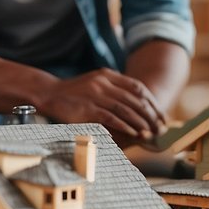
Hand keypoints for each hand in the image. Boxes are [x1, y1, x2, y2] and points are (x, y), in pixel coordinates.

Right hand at [36, 69, 164, 142]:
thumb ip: (114, 89)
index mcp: (108, 75)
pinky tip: (134, 133)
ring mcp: (95, 95)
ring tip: (150, 132)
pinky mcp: (87, 109)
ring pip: (125, 109)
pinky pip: (111, 118)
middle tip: (159, 127)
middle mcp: (103, 83)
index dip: (151, 102)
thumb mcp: (95, 83)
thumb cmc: (74, 93)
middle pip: (134, 99)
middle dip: (150, 115)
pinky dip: (125, 126)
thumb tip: (137, 103)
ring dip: (140, 122)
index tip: (160, 115)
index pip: (137, 87)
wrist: (48, 94)